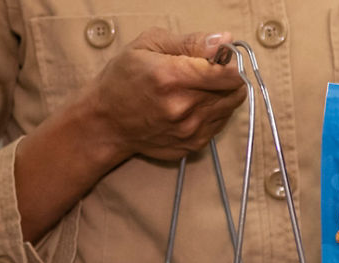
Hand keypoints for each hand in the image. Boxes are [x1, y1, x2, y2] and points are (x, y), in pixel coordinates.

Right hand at [75, 29, 247, 160]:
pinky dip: (212, 112)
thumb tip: (224, 41)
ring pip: (230, 107)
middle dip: (226, 77)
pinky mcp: (192, 145)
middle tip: (206, 72)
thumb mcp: (148, 45)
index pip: (229, 74)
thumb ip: (191, 41)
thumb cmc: (122, 79)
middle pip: (234, 90)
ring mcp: (189, 130)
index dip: (232, 62)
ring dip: (220, 95)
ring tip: (196, 88)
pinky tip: (191, 106)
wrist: (105, 123)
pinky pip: (219, 124)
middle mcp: (183, 107)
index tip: (222, 57)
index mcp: (172, 77)